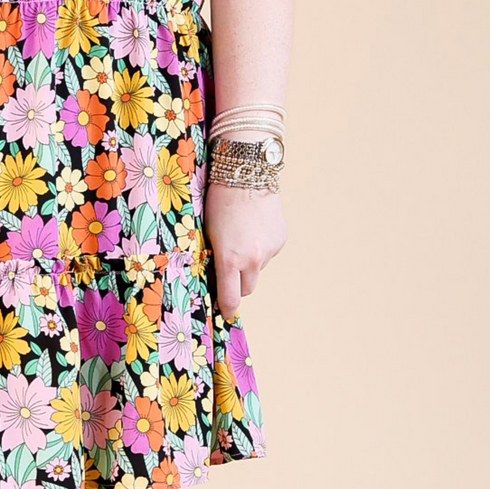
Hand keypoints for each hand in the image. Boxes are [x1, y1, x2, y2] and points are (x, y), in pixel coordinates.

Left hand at [203, 186, 286, 318]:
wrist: (245, 174)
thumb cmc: (217, 202)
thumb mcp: (208, 234)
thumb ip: (215, 259)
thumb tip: (216, 278)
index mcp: (229, 260)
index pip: (231, 298)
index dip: (226, 308)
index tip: (225, 313)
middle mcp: (253, 260)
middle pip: (247, 288)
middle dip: (238, 284)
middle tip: (228, 271)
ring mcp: (269, 250)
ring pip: (258, 268)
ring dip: (249, 262)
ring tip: (240, 236)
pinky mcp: (280, 240)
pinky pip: (268, 253)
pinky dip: (261, 247)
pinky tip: (252, 228)